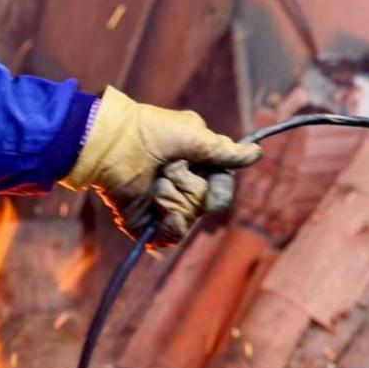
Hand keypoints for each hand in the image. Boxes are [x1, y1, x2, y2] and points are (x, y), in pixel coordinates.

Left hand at [65, 87, 260, 245]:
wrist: (111, 145)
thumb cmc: (150, 132)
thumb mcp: (193, 134)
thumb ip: (224, 150)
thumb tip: (256, 154)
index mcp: (197, 165)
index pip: (222, 186)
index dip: (218, 185)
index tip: (205, 173)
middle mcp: (184, 187)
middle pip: (208, 204)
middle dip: (190, 186)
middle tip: (169, 168)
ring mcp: (166, 205)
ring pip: (190, 218)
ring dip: (173, 197)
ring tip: (154, 181)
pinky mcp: (149, 222)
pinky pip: (173, 236)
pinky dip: (168, 224)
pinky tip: (158, 207)